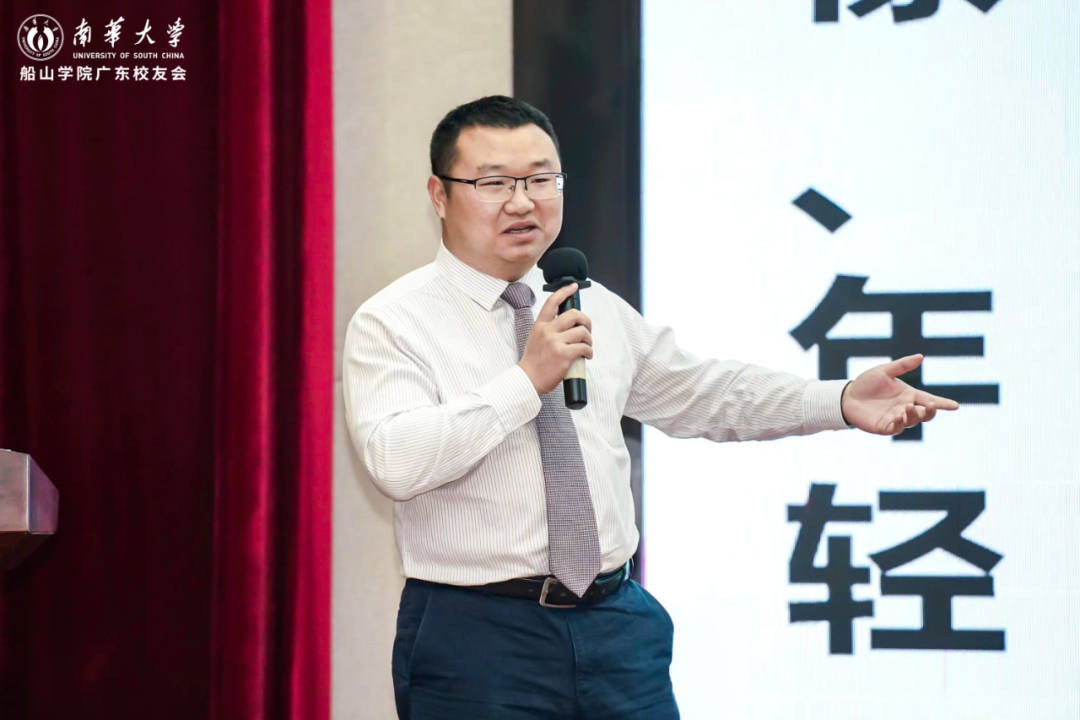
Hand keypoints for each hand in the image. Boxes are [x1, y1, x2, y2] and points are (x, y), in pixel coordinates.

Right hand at [519, 283, 592, 395]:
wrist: (528, 379)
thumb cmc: (534, 361)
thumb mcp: (536, 338)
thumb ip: (548, 329)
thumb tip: (569, 324)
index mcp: (540, 325)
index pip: (552, 302)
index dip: (564, 291)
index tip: (573, 287)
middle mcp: (548, 331)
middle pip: (573, 315)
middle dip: (586, 321)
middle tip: (587, 330)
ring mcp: (555, 342)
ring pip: (582, 331)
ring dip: (589, 339)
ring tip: (587, 346)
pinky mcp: (564, 355)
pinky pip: (584, 347)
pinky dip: (589, 351)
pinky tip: (587, 356)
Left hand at [841, 354, 959, 434]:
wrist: (847, 396)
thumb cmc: (866, 383)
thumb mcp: (884, 371)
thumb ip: (902, 365)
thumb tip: (920, 356)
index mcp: (909, 395)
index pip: (929, 399)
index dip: (943, 403)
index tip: (955, 406)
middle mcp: (905, 408)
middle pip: (925, 413)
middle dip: (931, 411)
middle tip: (931, 405)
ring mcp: (896, 418)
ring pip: (913, 421)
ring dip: (914, 415)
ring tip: (907, 407)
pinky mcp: (885, 427)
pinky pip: (897, 428)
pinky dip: (900, 423)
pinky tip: (899, 416)